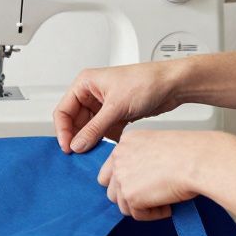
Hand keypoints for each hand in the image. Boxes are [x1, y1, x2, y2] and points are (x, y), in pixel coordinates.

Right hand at [53, 61, 187, 153]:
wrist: (172, 85)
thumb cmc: (146, 81)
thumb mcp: (116, 107)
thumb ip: (94, 128)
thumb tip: (77, 145)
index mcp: (85, 84)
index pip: (63, 110)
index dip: (63, 130)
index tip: (68, 147)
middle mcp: (92, 94)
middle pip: (74, 121)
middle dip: (78, 137)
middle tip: (81, 153)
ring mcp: (103, 105)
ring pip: (88, 128)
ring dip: (91, 140)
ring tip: (94, 151)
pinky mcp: (115, 115)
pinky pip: (102, 131)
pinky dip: (104, 140)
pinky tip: (108, 146)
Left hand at [98, 130, 227, 220]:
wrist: (198, 160)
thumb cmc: (190, 153)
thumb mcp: (160, 146)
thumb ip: (143, 159)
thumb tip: (141, 181)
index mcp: (126, 141)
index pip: (111, 168)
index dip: (125, 181)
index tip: (141, 187)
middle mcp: (118, 157)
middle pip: (111, 189)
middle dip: (130, 197)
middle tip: (151, 197)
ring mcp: (121, 176)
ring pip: (122, 204)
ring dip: (142, 207)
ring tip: (164, 202)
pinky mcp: (130, 195)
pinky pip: (136, 215)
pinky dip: (152, 214)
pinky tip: (167, 206)